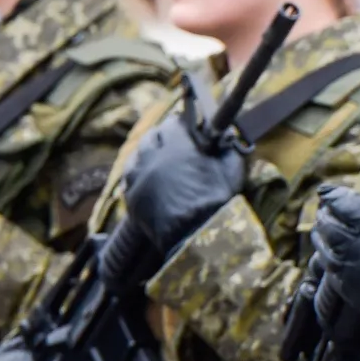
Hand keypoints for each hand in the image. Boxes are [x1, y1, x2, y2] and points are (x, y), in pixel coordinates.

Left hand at [120, 110, 245, 254]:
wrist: (197, 237)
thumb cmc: (218, 201)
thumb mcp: (230, 169)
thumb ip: (227, 147)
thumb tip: (225, 135)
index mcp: (177, 147)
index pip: (172, 124)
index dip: (178, 123)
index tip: (183, 124)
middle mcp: (153, 157)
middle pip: (152, 137)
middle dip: (161, 136)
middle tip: (169, 140)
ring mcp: (139, 178)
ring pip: (137, 155)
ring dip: (146, 153)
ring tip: (156, 156)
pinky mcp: (132, 197)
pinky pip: (129, 177)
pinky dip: (136, 173)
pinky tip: (144, 175)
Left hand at [311, 185, 359, 336]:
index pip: (343, 204)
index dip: (331, 195)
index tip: (325, 190)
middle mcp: (355, 246)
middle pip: (327, 225)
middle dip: (324, 215)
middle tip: (324, 211)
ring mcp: (348, 269)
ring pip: (323, 249)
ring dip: (322, 238)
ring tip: (322, 232)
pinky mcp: (348, 290)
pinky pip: (328, 272)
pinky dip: (327, 261)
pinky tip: (330, 258)